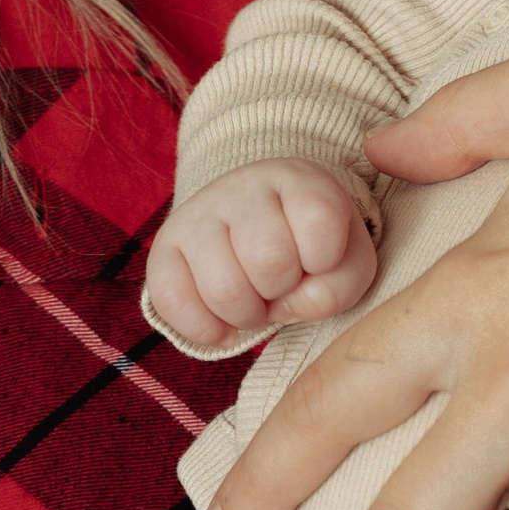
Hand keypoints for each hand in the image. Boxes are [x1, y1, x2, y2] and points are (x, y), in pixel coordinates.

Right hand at [143, 159, 377, 349]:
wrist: (255, 227)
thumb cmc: (308, 246)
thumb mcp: (346, 258)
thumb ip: (339, 286)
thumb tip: (285, 306)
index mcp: (298, 179)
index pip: (320, 222)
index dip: (326, 259)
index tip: (318, 259)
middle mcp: (242, 187)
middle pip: (270, 261)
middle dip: (283, 291)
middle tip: (281, 286)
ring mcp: (197, 215)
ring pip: (224, 289)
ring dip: (247, 316)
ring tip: (254, 301)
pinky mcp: (162, 248)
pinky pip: (173, 303)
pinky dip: (205, 329)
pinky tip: (224, 323)